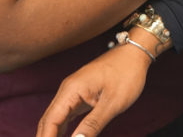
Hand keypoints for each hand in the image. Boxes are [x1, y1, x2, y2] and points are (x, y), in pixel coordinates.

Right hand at [36, 41, 151, 136]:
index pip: (50, 121)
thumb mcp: (112, 103)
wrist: (135, 53)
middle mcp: (67, 90)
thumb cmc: (127, 73)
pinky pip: (65, 115)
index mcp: (71, 90)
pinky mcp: (80, 95)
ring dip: (53, 134)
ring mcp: (73, 92)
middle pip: (48, 120)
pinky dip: (61, 129)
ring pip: (55, 118)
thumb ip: (92, 125)